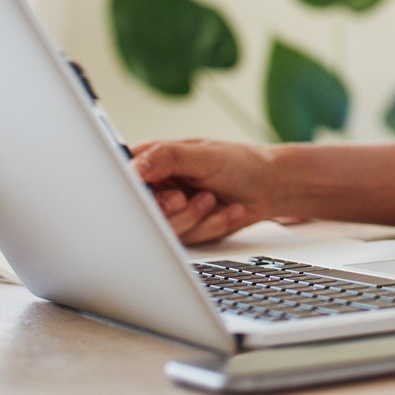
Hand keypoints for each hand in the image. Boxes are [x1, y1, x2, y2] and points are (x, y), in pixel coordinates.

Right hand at [130, 138, 283, 242]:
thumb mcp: (203, 155)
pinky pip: (189, 239)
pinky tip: (228, 211)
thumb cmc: (241, 162)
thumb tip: (133, 167)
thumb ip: (165, 158)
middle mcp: (158, 186)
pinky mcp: (186, 229)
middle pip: (140, 211)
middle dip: (169, 209)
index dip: (131, 191)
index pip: (124, 177)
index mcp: (153, 160)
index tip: (149, 194)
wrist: (270, 187)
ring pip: (164, 229)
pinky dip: (212, 226)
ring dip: (195, 217)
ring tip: (212, 198)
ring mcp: (171, 210)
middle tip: (183, 197)